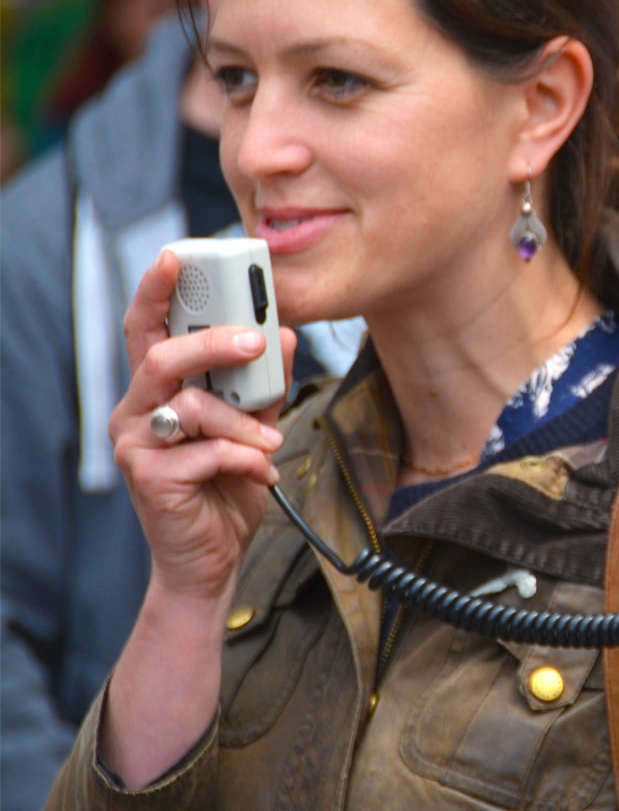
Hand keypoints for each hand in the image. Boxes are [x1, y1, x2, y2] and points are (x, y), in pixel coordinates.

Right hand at [108, 250, 295, 603]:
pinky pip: (205, 452)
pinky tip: (260, 472)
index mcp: (157, 391)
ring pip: (191, 407)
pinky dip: (245, 459)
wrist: (212, 559)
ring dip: (244, 423)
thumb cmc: (226, 487)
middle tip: (257, 343)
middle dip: (214, 343)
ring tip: (270, 444)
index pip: (147, 329)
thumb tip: (285, 335)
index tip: (179, 256)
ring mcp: (137, 446)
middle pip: (163, 357)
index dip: (156, 290)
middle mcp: (137, 412)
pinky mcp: (149, 480)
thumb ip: (265, 385)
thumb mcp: (255, 428)